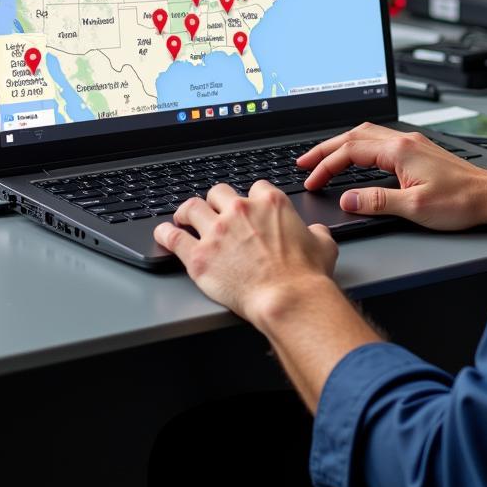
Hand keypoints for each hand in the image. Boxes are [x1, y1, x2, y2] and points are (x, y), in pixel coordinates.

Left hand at [153, 180, 338, 328]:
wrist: (287, 298)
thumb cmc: (305, 275)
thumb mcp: (323, 244)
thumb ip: (316, 232)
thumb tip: (315, 232)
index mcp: (270, 203)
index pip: (255, 188)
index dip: (251, 198)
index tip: (248, 208)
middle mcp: (240, 211)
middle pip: (219, 192)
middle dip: (216, 201)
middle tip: (214, 211)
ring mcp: (217, 231)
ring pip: (192, 207)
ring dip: (187, 212)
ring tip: (184, 217)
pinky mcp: (199, 256)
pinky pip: (173, 237)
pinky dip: (165, 233)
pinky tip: (163, 233)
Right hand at [297, 122, 486, 230]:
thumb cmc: (460, 201)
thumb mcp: (414, 207)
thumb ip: (376, 201)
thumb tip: (346, 199)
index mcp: (399, 150)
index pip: (350, 151)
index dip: (326, 166)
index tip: (312, 180)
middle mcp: (404, 141)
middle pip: (354, 136)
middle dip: (326, 148)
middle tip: (305, 162)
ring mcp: (412, 144)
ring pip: (367, 135)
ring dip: (342, 145)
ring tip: (324, 158)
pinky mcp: (419, 151)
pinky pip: (379, 141)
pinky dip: (359, 147)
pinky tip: (357, 157)